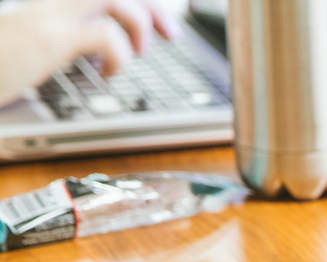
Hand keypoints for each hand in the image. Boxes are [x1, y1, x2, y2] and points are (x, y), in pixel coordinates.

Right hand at [0, 0, 179, 104]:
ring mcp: (52, 14)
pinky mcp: (51, 37)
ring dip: (139, 25)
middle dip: (152, 7)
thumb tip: (101, 41)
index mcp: (53, 2)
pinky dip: (119, 57)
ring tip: (137, 53)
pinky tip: (108, 73)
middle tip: (170, 34)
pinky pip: (104, 35)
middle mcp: (54, 1)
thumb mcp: (39, 45)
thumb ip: (70, 36)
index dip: (138, 2)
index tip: (157, 20)